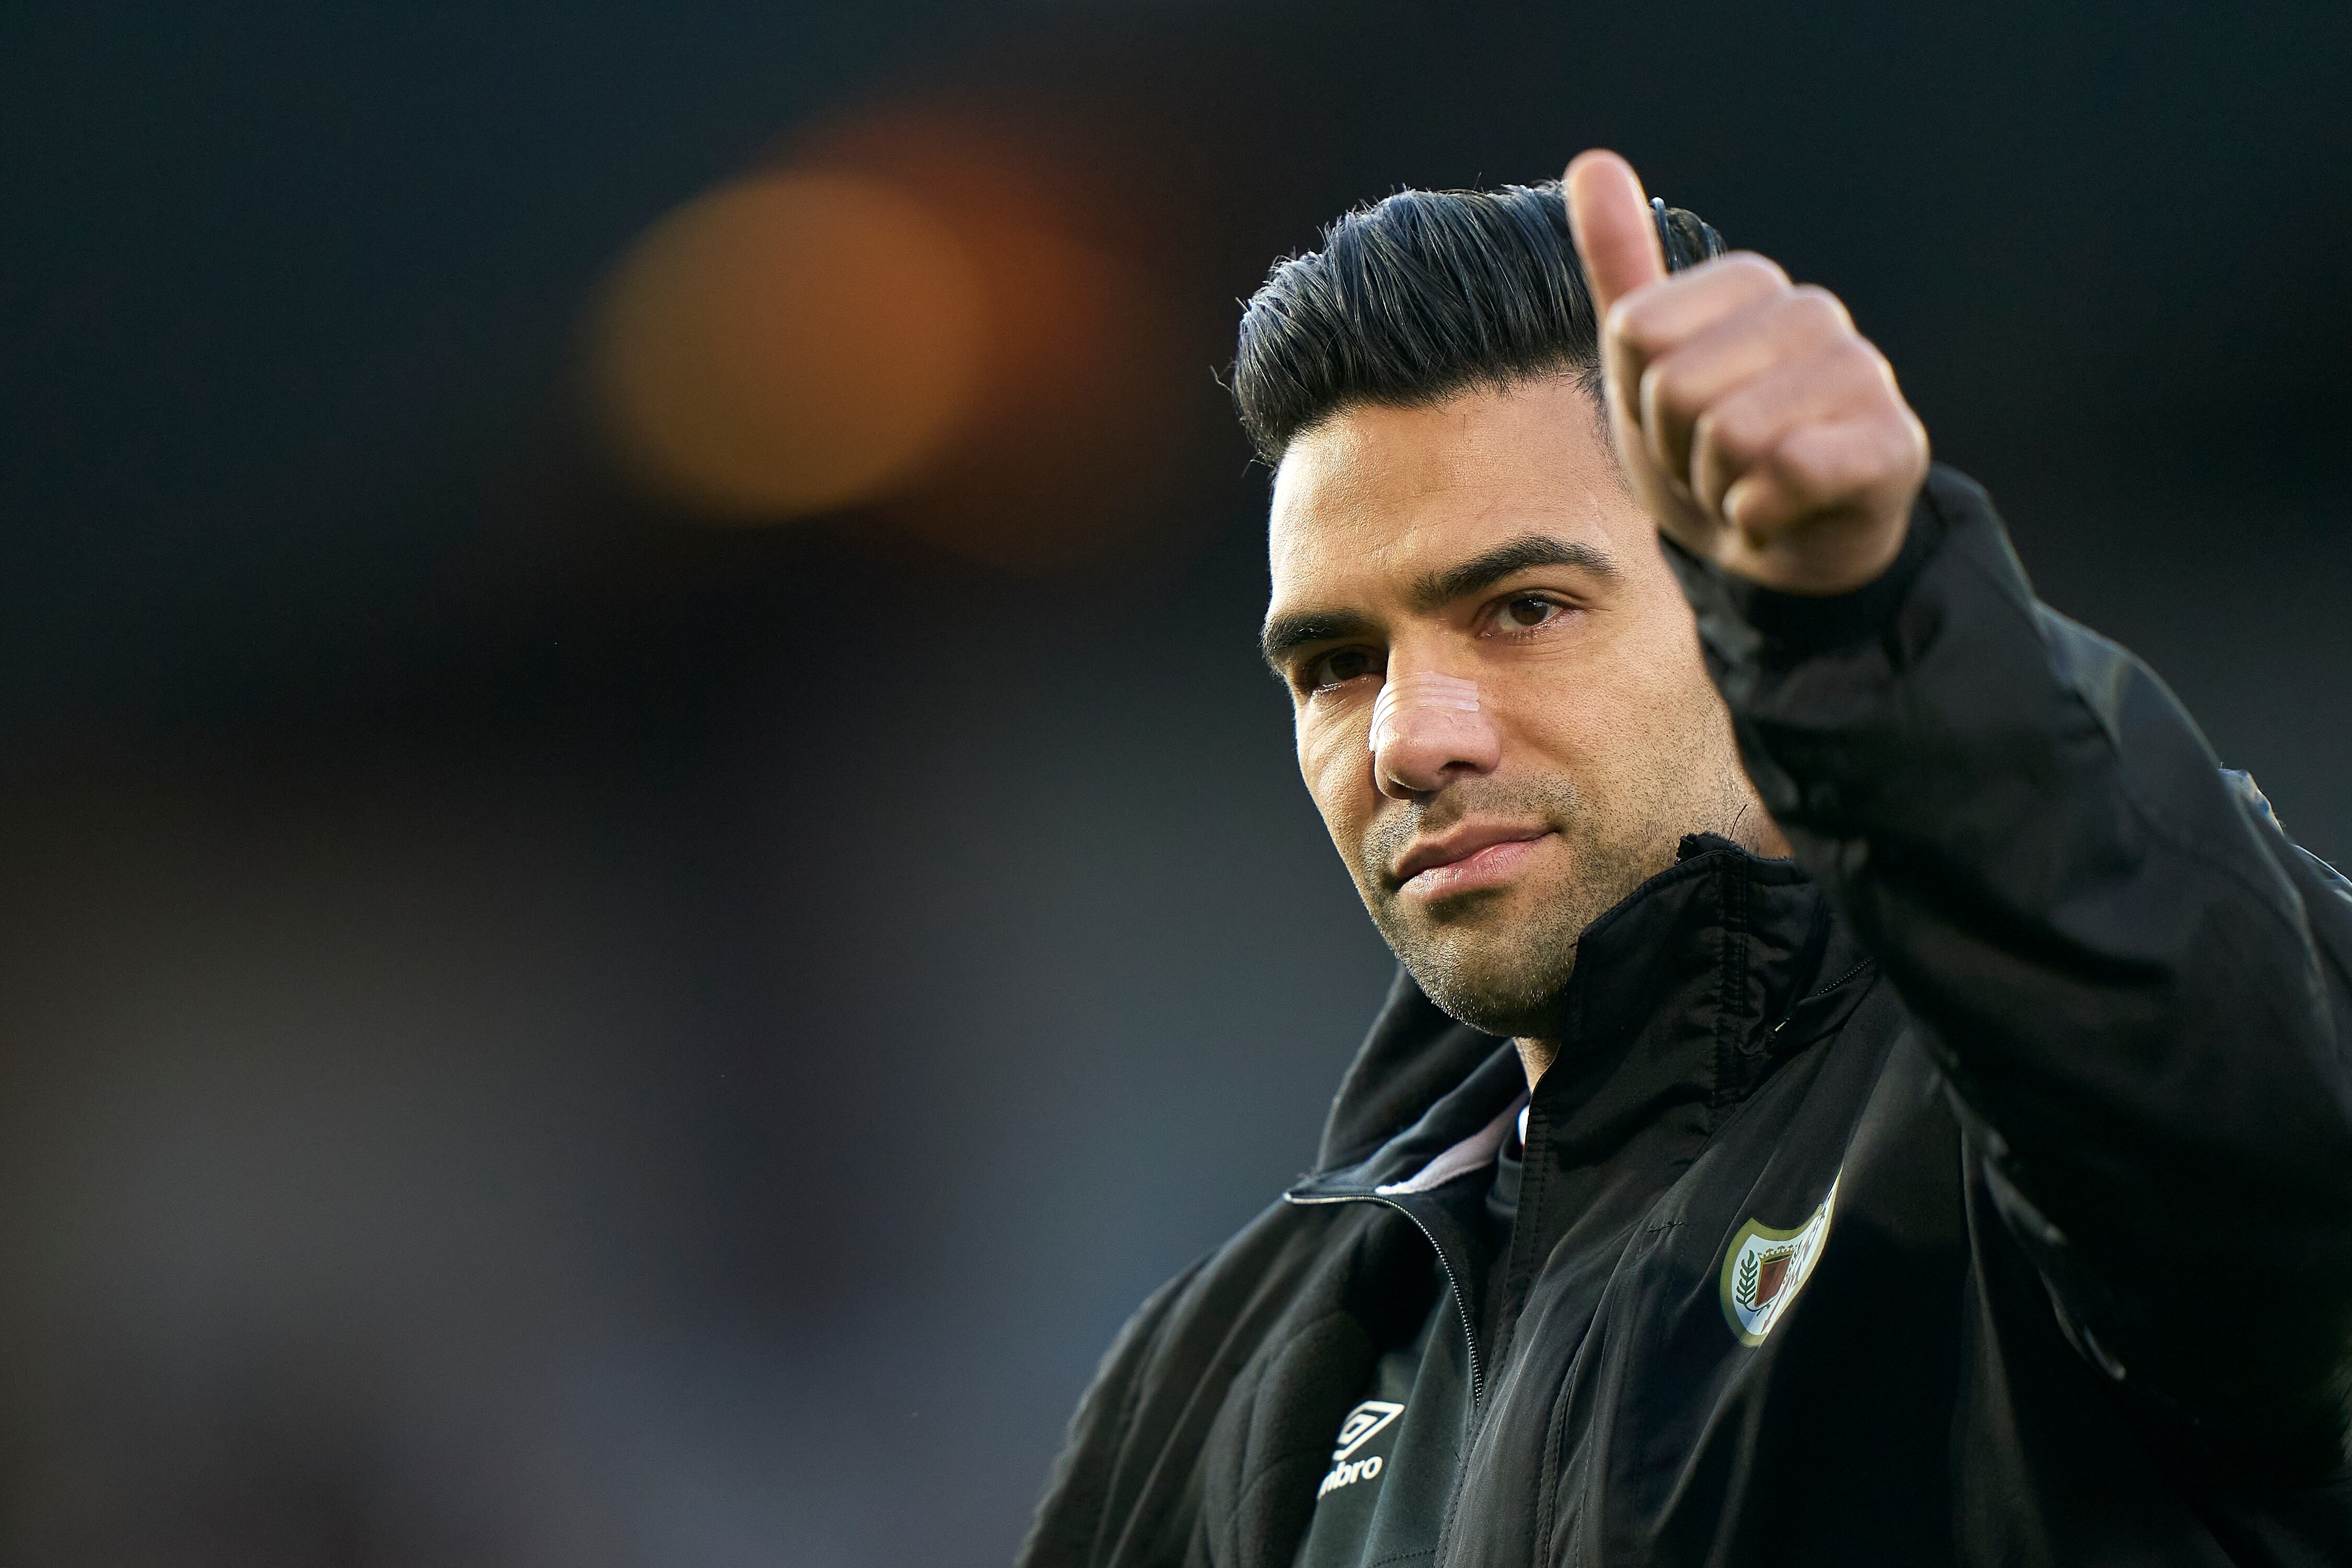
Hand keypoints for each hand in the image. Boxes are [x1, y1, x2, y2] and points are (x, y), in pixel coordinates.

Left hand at [1563, 150, 1929, 593]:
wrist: (1781, 549)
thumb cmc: (1708, 455)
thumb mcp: (1644, 365)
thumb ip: (1621, 266)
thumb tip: (1592, 161)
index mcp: (1751, 284)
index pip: (1635, 329)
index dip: (1636, 397)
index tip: (1673, 423)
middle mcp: (1813, 312)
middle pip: (1676, 385)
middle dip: (1675, 449)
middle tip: (1712, 465)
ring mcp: (1864, 373)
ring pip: (1731, 434)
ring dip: (1718, 487)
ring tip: (1745, 486)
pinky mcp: (1895, 444)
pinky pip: (1790, 471)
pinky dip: (1761, 515)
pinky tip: (1781, 513)